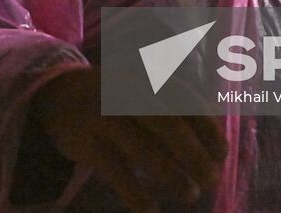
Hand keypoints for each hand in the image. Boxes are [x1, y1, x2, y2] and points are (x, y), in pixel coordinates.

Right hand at [29, 67, 225, 212]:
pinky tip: (151, 208)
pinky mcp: (86, 143)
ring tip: (189, 194)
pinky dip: (135, 194)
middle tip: (211, 179)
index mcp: (146, 79)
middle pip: (168, 125)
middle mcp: (127, 94)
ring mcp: (105, 118)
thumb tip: (213, 146)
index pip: (186, 101)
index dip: (208, 128)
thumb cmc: (114, 97)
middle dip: (195, 155)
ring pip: (144, 150)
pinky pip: (116, 172)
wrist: (58, 94)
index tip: (222, 153)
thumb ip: (173, 108)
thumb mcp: (143, 88)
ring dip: (171, 176)